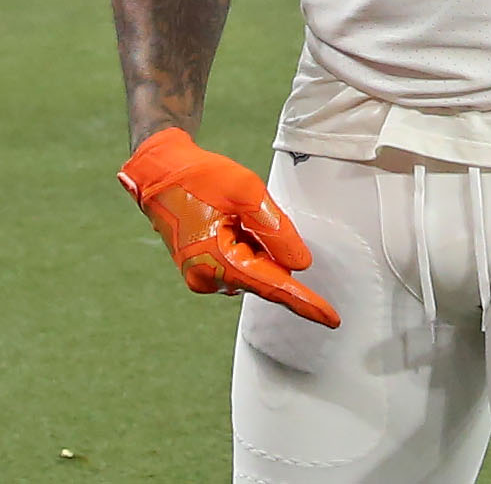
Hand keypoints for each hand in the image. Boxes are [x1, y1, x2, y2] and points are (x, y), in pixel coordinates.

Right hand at [117, 129, 336, 327]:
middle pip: (264, 273)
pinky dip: (244, 245)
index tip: (332, 319)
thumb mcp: (246, 192)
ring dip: (255, 244)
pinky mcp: (201, 270)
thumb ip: (277, 231)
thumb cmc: (199, 177)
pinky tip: (225, 219)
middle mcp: (208, 279)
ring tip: (227, 211)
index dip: (305, 302)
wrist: (158, 171)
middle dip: (269, 246)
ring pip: (253, 268)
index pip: (273, 286)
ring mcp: (202, 277)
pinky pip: (239, 264)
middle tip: (242, 209)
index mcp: (217, 263)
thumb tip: (300, 266)